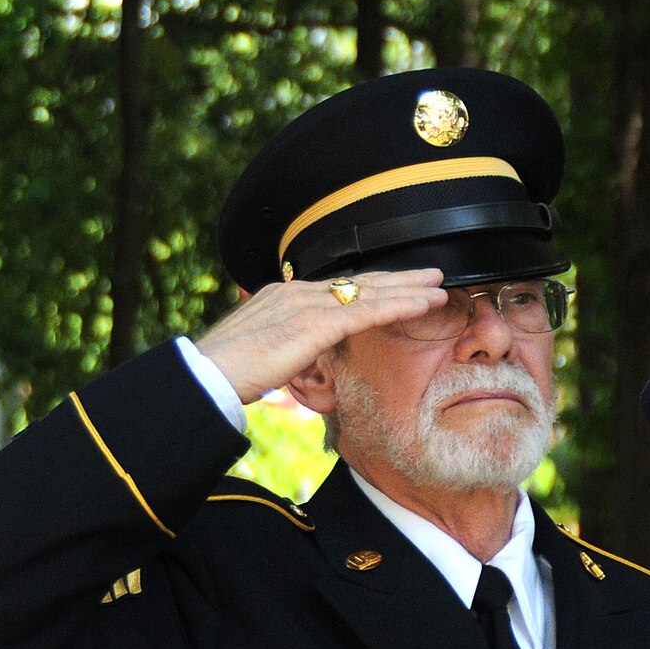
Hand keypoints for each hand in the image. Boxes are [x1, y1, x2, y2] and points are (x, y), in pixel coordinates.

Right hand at [195, 268, 448, 404]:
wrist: (210, 374)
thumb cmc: (229, 370)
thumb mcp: (263, 352)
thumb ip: (286, 346)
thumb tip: (296, 355)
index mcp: (286, 296)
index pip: (338, 289)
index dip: (372, 287)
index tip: (397, 286)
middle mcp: (299, 292)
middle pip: (359, 282)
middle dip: (399, 279)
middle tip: (431, 275)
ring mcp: (308, 305)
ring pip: (370, 293)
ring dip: (409, 290)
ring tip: (439, 287)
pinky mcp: (317, 324)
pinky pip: (368, 312)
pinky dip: (400, 306)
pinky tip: (423, 304)